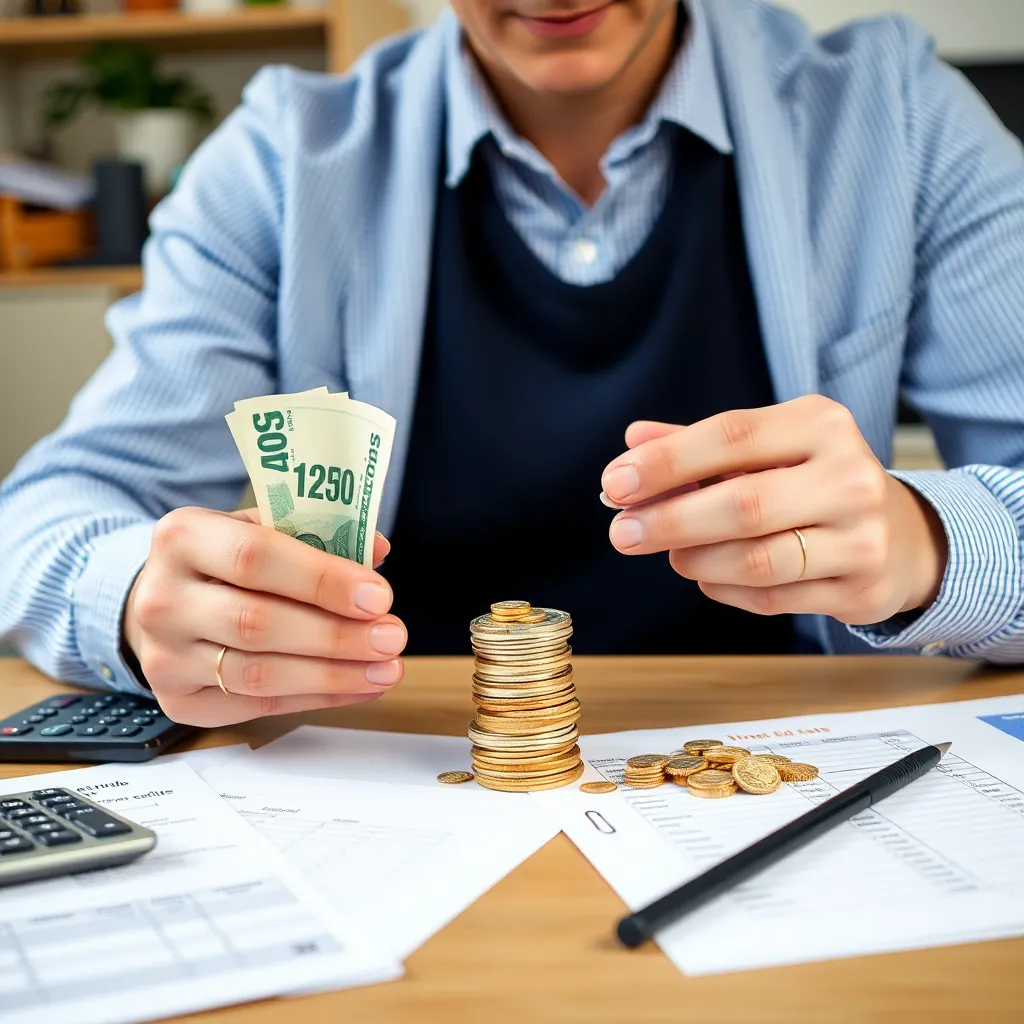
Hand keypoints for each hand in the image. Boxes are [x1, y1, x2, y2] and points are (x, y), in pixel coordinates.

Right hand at [123, 507, 405, 726]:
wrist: (167, 600)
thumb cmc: (226, 560)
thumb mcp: (261, 528)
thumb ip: (316, 532)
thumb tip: (376, 550)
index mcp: (182, 537)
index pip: (255, 557)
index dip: (321, 579)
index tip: (378, 595)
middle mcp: (162, 598)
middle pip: (258, 623)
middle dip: (336, 634)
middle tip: (392, 636)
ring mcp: (163, 656)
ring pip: (260, 674)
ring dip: (335, 674)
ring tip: (386, 668)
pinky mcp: (178, 701)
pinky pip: (258, 705)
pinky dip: (318, 697)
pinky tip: (360, 686)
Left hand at [601, 396, 947, 625]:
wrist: (904, 536)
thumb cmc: (814, 482)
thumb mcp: (767, 447)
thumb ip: (699, 445)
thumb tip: (632, 441)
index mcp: (821, 425)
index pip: (732, 435)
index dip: (667, 460)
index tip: (616, 482)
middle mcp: (849, 477)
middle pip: (743, 504)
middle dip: (671, 520)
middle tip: (623, 532)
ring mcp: (861, 538)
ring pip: (756, 560)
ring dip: (695, 559)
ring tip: (671, 553)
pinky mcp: (860, 591)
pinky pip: (771, 598)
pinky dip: (724, 588)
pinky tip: (707, 575)